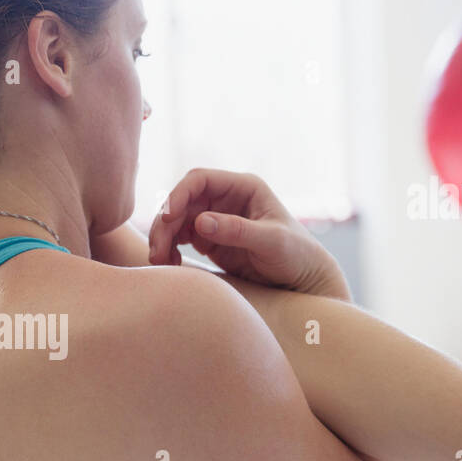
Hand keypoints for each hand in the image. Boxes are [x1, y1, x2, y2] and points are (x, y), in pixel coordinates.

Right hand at [148, 168, 350, 300]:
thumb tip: (200, 222)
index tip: (168, 218)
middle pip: (181, 201)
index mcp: (243, 188)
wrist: (303, 280)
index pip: (199, 180)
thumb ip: (238, 231)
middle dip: (165, 224)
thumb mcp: (272, 242)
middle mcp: (225, 199)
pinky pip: (179, 239)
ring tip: (160, 262)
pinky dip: (169, 250)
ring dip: (163, 238)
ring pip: (176, 221)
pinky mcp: (209, 240)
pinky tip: (170, 265)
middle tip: (158, 251)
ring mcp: (215, 219)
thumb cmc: (297, 255)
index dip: (178, 195)